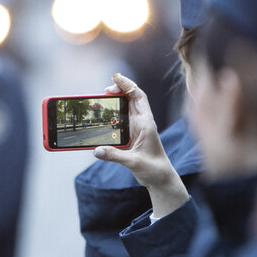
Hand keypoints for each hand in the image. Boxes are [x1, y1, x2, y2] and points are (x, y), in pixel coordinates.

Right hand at [94, 73, 188, 217]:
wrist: (160, 179)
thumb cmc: (154, 169)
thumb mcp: (133, 162)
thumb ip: (114, 155)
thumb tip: (96, 150)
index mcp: (146, 123)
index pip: (138, 96)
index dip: (127, 84)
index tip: (115, 78)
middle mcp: (142, 122)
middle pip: (130, 98)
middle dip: (118, 90)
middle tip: (104, 92)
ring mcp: (136, 128)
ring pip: (125, 108)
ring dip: (114, 102)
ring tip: (100, 101)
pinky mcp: (131, 136)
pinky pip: (120, 120)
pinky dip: (111, 116)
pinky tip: (102, 117)